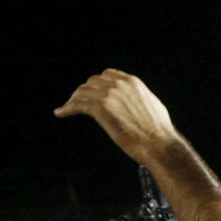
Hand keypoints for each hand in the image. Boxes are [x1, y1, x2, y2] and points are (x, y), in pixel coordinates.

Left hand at [54, 69, 178, 164]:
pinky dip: (67, 108)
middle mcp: (119, 84)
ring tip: (67, 108)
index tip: (91, 92)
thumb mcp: (153, 106)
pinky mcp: (100, 108)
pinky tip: (61, 113)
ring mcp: (109, 95)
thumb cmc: (159, 133)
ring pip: (82, 92)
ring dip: (73, 100)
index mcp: (132, 82)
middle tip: (78, 102)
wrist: (159, 144)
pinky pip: (78, 105)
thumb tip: (138, 103)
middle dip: (84, 92)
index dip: (97, 84)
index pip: (107, 76)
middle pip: (92, 82)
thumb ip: (141, 99)